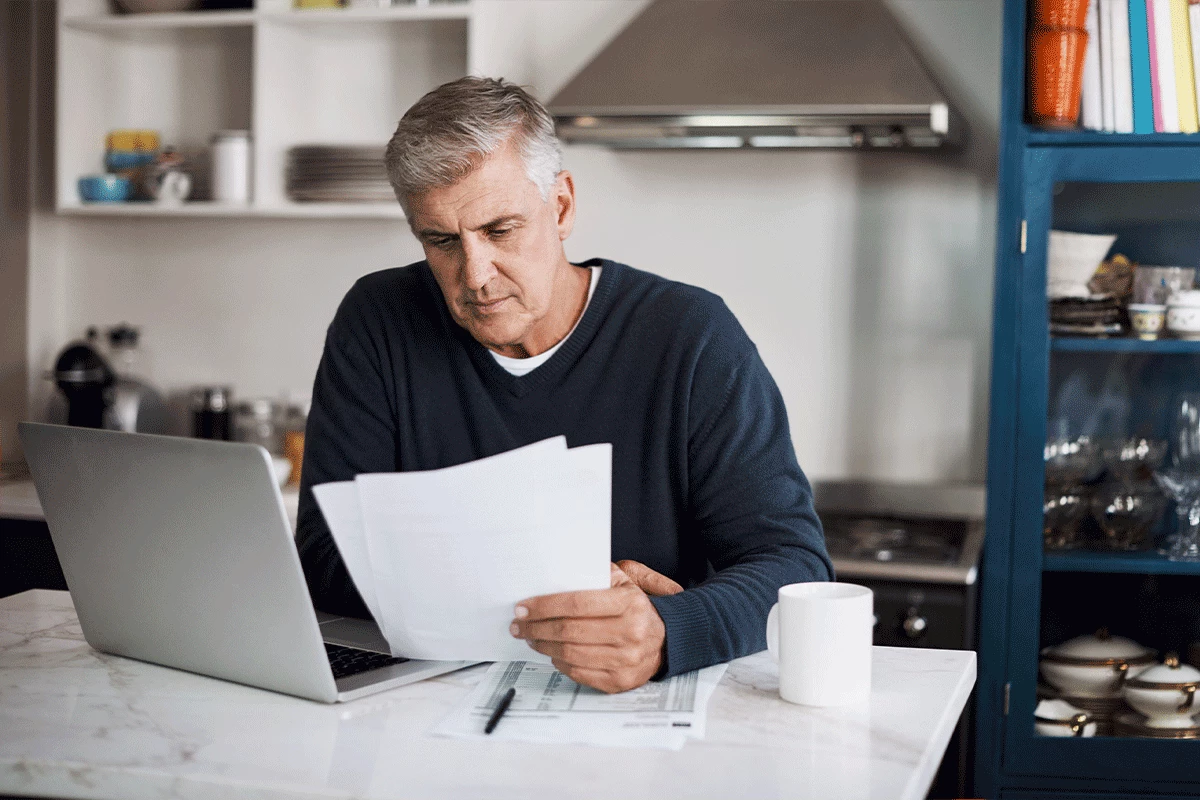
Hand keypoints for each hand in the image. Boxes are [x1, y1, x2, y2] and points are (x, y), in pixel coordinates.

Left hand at [511, 561, 682, 692]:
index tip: (523, 607)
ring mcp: (626, 660)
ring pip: (570, 654)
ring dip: (543, 645)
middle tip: (519, 624)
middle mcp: (630, 632)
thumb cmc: (636, 608)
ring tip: (532, 637)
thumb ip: (596, 575)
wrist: (665, 640)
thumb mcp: (624, 583)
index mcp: (629, 603)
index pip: (577, 603)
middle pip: (569, 631)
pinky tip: (552, 652)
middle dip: (536, 627)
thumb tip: (556, 574)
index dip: (544, 606)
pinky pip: (579, 673)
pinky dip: (559, 663)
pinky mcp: (619, 681)